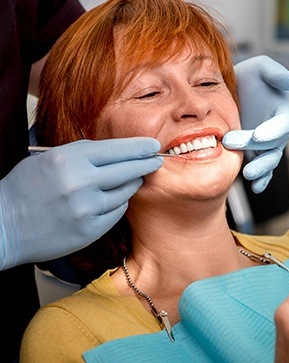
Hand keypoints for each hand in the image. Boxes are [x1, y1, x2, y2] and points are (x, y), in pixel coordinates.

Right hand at [0, 137, 161, 269]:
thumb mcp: (49, 160)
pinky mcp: (89, 230)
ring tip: (134, 179)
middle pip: (127, 170)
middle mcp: (80, 183)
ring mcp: (86, 209)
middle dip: (146, 164)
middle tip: (156, 160)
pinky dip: (118, 204)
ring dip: (132, 184)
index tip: (153, 145)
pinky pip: (116, 212)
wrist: (4, 226)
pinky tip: (115, 199)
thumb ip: (83, 155)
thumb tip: (117, 153)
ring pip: (125, 192)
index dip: (138, 147)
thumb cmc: (25, 189)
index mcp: (68, 159)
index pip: (116, 149)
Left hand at [223, 55, 288, 192]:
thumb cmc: (249, 77)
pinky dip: (262, 179)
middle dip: (256, 149)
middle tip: (231, 144)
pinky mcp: (257, 154)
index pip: (283, 124)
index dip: (272, 131)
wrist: (232, 92)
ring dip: (261, 169)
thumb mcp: (260, 67)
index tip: (258, 136)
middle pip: (273, 145)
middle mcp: (280, 130)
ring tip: (248, 175)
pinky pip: (263, 169)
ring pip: (270, 160)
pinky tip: (255, 187)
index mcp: (285, 110)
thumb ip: (275, 73)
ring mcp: (269, 145)